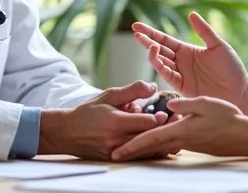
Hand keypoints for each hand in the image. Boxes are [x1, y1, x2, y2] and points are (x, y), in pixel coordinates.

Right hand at [39, 80, 174, 160]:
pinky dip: (151, 152)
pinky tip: (162, 146)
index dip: (160, 118)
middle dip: (165, 131)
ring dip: (161, 144)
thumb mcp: (108, 95)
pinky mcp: (116, 160)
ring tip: (175, 136)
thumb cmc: (89, 112)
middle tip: (180, 123)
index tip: (172, 113)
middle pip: (148, 138)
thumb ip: (131, 91)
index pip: (144, 122)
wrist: (67, 133)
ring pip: (145, 150)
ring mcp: (116, 153)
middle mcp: (116, 140)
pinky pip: (138, 157)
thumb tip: (151, 86)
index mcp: (115, 123)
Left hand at [111, 96, 247, 160]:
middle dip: (131, 152)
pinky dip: (156, 146)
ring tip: (127, 150)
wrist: (243, 135)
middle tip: (114, 156)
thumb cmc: (227, 118)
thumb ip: (185, 103)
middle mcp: (180, 140)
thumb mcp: (205, 103)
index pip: (150, 139)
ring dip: (142, 149)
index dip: (132, 146)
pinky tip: (152, 144)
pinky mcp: (192, 144)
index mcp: (180, 130)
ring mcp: (186, 143)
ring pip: (158, 147)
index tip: (117, 153)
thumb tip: (168, 102)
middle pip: (150, 147)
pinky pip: (169, 146)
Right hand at [132, 12, 247, 115]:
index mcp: (187, 51)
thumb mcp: (219, 46)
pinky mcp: (182, 88)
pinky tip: (157, 59)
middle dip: (147, 42)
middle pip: (159, 50)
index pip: (165, 40)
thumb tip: (191, 14)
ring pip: (161, 63)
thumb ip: (204, 31)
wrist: (240, 93)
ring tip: (150, 45)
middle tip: (136, 34)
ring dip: (153, 54)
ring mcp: (180, 75)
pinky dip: (161, 68)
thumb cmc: (232, 69)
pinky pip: (168, 76)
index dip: (151, 33)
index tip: (136, 26)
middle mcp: (181, 62)